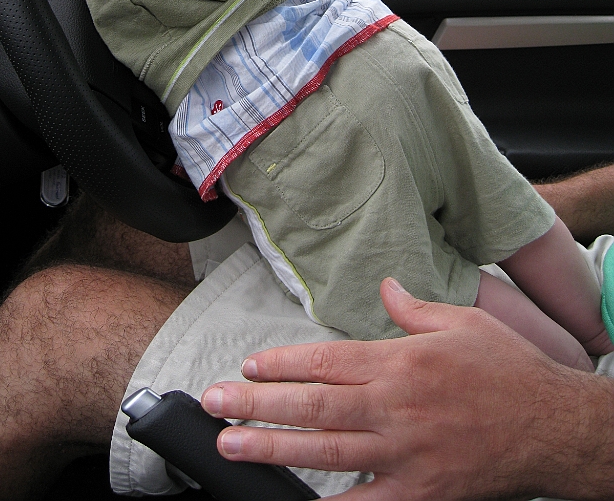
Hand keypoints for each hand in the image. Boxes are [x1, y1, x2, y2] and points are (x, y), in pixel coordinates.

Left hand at [202, 278, 613, 500]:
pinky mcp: (420, 491)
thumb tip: (384, 287)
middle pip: (312, 405)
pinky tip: (297, 500)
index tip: (246, 365)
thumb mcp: (461, 321)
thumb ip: (413, 309)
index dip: (281, 364)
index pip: (325, 361)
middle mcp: (393, 406)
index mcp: (399, 362)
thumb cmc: (507, 370)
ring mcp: (404, 453)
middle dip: (256, 404)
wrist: (553, 425)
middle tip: (214, 403)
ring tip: (231, 444)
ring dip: (273, 447)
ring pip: (326, 450)